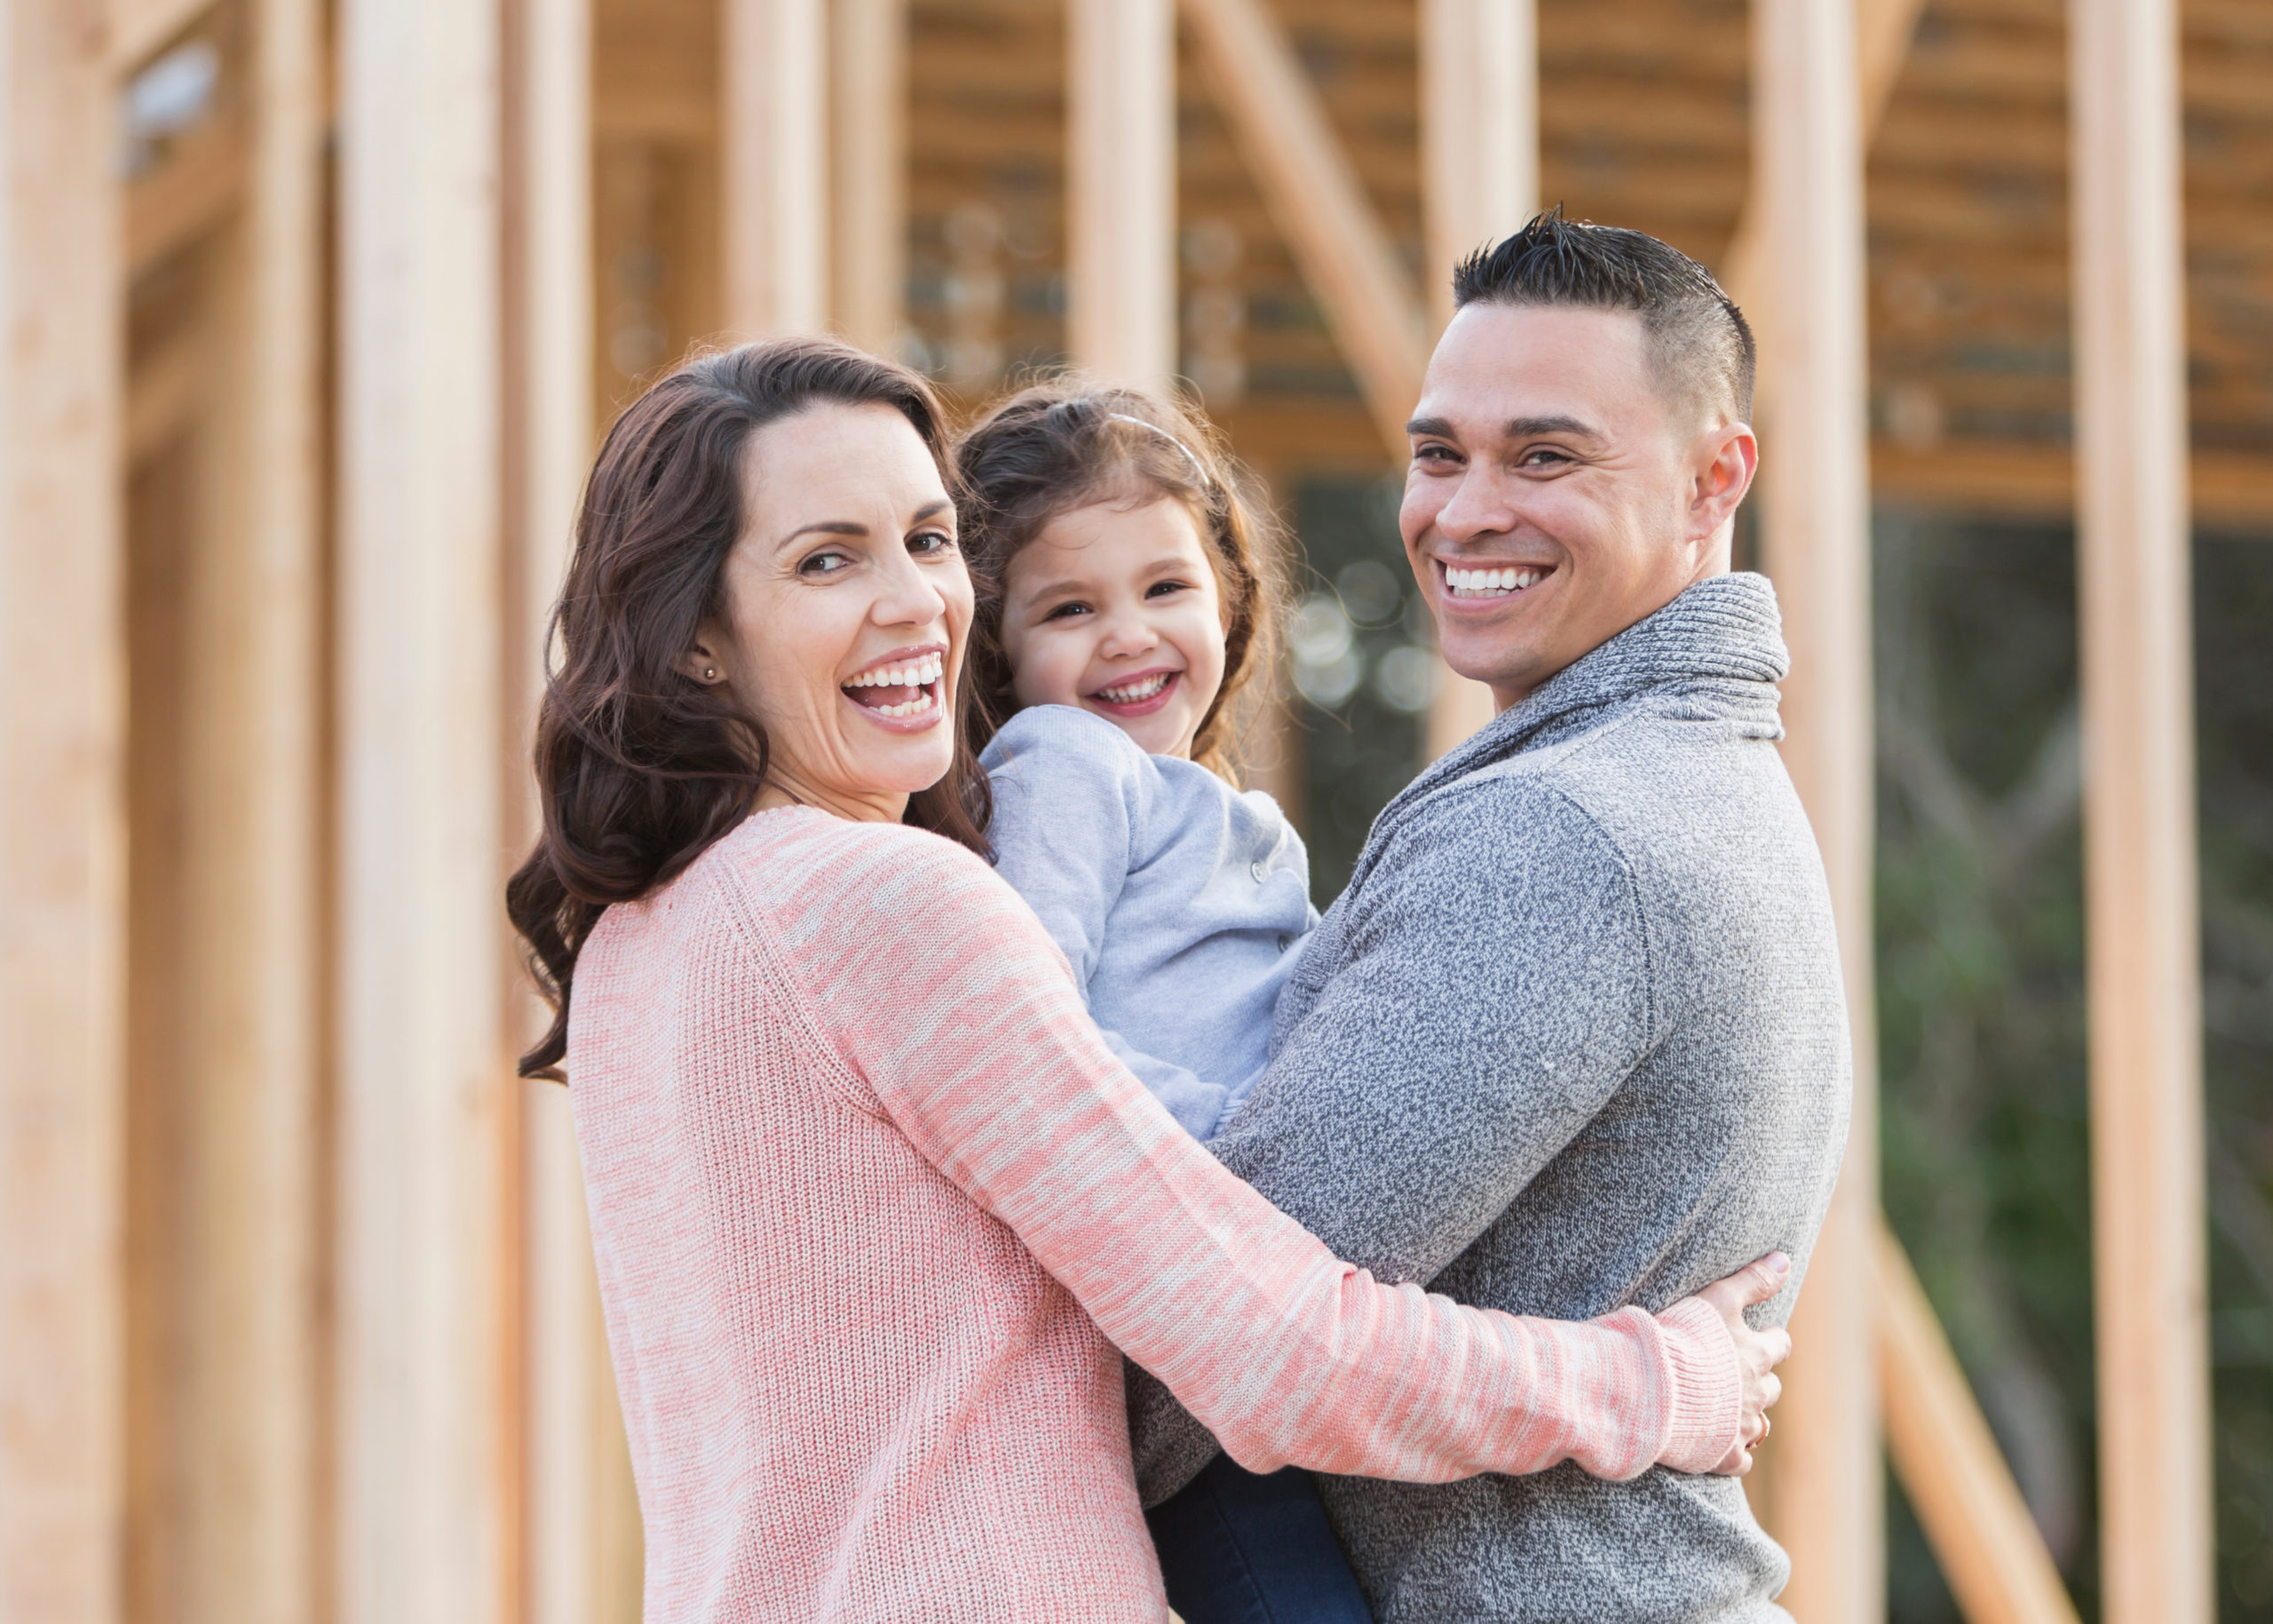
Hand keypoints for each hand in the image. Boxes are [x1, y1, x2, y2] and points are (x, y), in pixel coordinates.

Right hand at [1693, 1252, 1793, 1476]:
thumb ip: (1753, 1280)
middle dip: (1758, 1382)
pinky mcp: (1723, 1455)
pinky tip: (1715, 1444)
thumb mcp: (1718, 1299)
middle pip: (1771, 1388)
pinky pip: (1740, 1460)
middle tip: (1731, 1376)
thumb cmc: (1683, 1338)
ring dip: (1745, 1418)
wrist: (1654, 1388)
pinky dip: (1732, 1452)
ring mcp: (1742, 1427)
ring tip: (1721, 1411)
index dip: (1767, 1342)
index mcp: (1758, 1356)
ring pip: (1758, 1426)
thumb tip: (1785, 1259)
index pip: (1779, 1345)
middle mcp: (1757, 1393)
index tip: (1754, 1340)